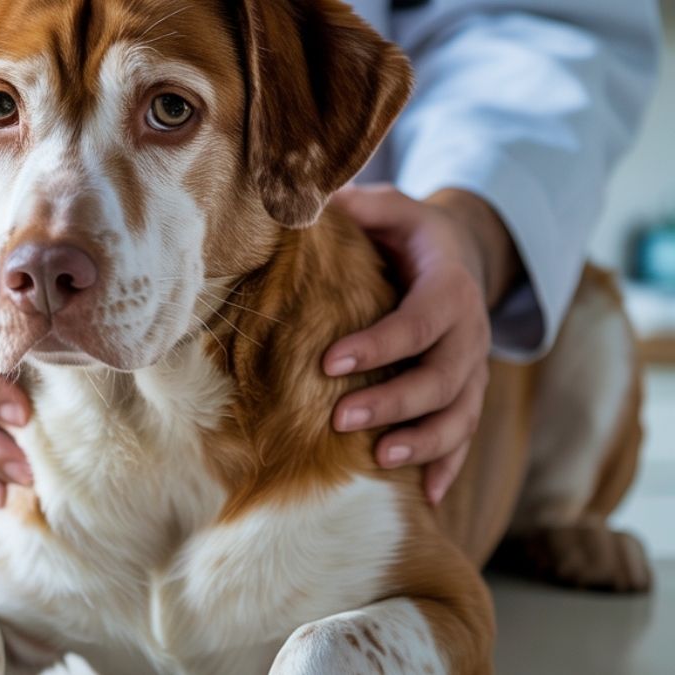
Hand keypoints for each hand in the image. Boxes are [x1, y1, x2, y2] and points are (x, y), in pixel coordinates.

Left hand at [323, 185, 520, 503]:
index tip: (328, 362)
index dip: (379, 344)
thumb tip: (310, 202)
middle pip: (441, 378)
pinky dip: (448, 467)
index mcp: (449, 288)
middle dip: (394, 402)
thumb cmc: (408, 235)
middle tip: (340, 418)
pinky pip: (464, 436)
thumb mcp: (389, 208)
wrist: (460, 256)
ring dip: (424, 442)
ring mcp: (473, 370)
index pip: (418, 321)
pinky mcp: (467, 396)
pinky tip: (424, 497)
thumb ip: (359, 206)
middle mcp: (470, 334)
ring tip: (382, 460)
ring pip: (459, 415)